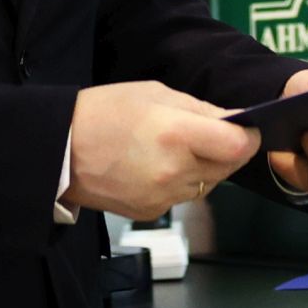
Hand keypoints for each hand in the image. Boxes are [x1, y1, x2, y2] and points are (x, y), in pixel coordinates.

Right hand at [62, 81, 262, 220]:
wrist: (59, 150)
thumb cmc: (104, 112)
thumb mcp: (154, 94)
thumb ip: (200, 110)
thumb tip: (235, 121)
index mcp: (176, 135)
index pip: (238, 146)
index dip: (248, 136)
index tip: (245, 128)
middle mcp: (174, 172)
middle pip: (228, 167)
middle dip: (229, 151)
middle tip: (212, 134)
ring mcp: (163, 197)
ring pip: (209, 184)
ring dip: (206, 167)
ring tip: (179, 147)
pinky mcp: (152, 212)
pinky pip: (183, 197)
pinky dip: (183, 182)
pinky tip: (160, 164)